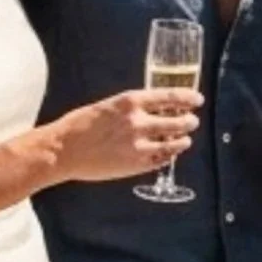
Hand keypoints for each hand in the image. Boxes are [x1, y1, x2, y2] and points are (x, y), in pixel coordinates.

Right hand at [52, 89, 200, 183]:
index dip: (187, 98)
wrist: (64, 150)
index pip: (169, 97)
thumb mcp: (108, 106)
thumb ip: (131, 108)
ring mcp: (139, 145)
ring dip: (183, 140)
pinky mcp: (136, 164)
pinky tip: (169, 153)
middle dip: (189, 121)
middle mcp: (138, 122)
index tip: (197, 99)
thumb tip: (152, 110)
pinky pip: (162, 159)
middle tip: (192, 121)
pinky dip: (168, 155)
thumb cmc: (80, 125)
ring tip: (185, 140)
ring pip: (174, 142)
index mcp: (130, 102)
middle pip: (178, 121)